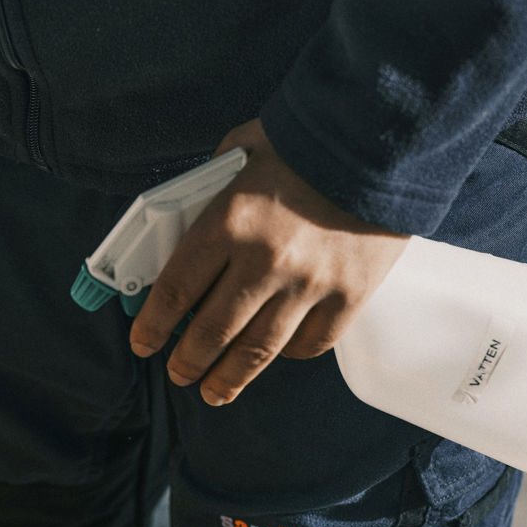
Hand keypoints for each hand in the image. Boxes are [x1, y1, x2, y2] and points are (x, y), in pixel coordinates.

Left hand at [128, 118, 409, 404]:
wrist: (384, 135)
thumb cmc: (304, 141)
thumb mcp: (240, 153)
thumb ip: (209, 195)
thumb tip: (179, 235)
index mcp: (230, 222)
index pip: (176, 290)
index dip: (152, 325)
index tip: (142, 343)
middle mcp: (267, 261)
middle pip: (212, 332)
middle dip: (187, 361)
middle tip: (178, 373)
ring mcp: (311, 283)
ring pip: (258, 351)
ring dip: (229, 378)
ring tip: (213, 392)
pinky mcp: (350, 296)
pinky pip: (309, 343)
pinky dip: (286, 354)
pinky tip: (271, 356)